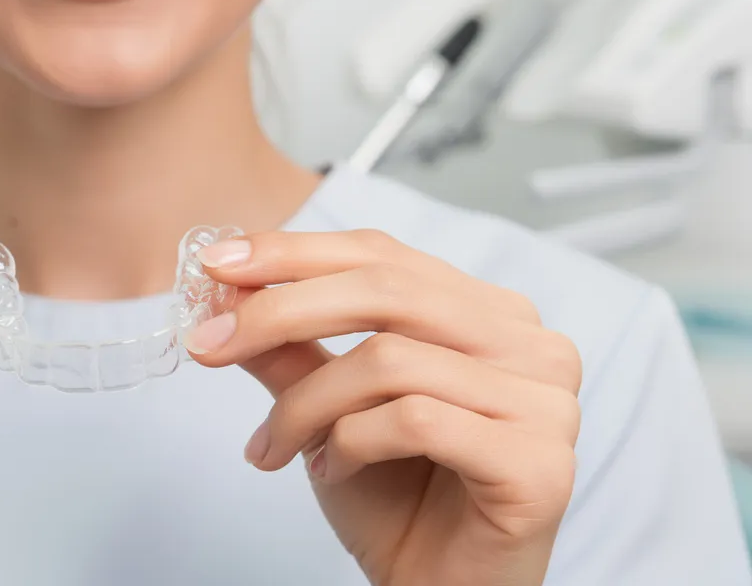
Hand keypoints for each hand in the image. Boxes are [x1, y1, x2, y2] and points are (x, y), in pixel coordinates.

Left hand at [184, 230, 581, 585]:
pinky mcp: (538, 462)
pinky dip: (350, 443)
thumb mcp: (328, 407)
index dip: (295, 253)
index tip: (217, 266)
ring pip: (389, 359)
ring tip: (278, 447)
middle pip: (385, 290)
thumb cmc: (396, 500)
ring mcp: (545, 401)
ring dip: (306, 406)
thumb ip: (290, 347)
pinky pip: (415, 420)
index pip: (383, 254)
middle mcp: (531, 344)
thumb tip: (224, 291)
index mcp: (488, 313)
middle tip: (208, 345)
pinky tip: (332, 471)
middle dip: (278, 312)